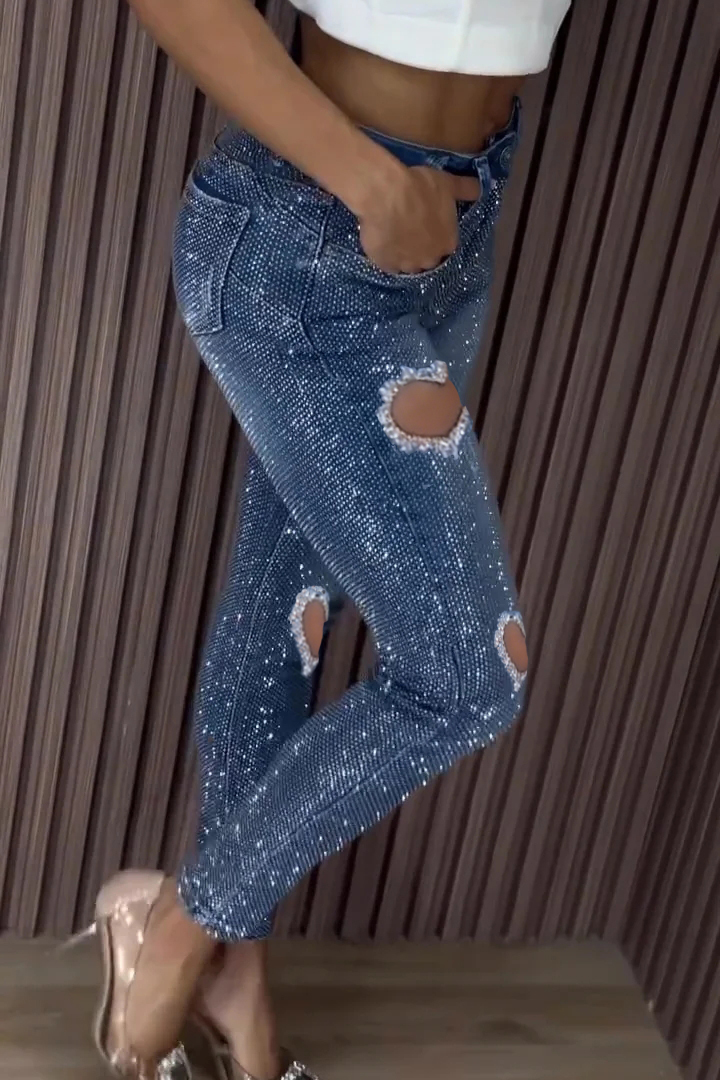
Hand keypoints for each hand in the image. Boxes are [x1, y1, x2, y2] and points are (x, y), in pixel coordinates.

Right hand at [357, 164, 480, 274]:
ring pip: (407, 263)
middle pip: (428, 257)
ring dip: (404, 254)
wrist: (385, 196)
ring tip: (394, 235)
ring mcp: (407, 265)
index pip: (446, 244)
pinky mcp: (386, 266)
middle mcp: (431, 260)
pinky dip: (386, 255)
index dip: (437, 233)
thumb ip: (466, 189)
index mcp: (448, 243)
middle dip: (422, 247)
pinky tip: (382, 240)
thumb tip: (481, 188)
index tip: (427, 222)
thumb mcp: (448, 183)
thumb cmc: (420, 188)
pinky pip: (388, 264)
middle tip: (410, 228)